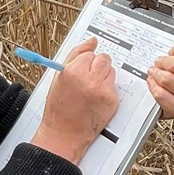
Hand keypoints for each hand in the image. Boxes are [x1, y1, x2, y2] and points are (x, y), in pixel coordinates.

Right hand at [31, 38, 118, 164]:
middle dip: (97, 66)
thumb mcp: (59, 77)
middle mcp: (89, 79)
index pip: (89, 53)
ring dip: (104, 77)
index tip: (80, 70)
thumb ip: (75, 54)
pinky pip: (114, 86)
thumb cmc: (59, 107)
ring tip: (90, 90)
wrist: (64, 133)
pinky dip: (107, 90)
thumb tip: (92, 41)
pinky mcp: (112, 100)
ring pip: (111, 71)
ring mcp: (103, 90)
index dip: (84, 62)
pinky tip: (96, 99)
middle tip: (87, 79)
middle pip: (104, 59)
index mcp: (73, 71)